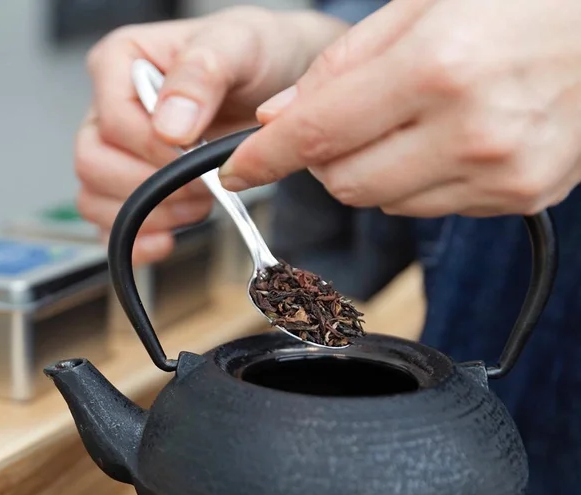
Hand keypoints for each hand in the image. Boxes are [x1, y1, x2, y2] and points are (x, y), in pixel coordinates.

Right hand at [75, 7, 349, 261]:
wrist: (280, 81)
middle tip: (201, 187)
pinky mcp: (128, 187)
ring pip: (94, 199)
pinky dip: (138, 241)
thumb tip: (169, 126)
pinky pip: (110, 227)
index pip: (112, 121)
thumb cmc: (254, 53)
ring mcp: (114, 152)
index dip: (153, 148)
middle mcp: (106, 108)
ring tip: (196, 204)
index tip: (197, 153)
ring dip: (148, 214)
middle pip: (92, 164)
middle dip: (150, 186)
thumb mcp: (238, 43)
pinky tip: (169, 238)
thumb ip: (201, 74)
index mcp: (119, 63)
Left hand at [218, 0, 580, 217]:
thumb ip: (343, 62)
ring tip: (413, 115)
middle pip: (345, 182)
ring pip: (386, 203)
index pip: (318, 134)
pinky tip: (452, 135)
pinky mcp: (524, 195)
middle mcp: (471, 131)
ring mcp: (502, 172)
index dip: (264, 158)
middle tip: (341, 119)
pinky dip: (422, 179)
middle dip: (324, 157)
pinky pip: (435, 207)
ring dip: (375, 169)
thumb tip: (278, 117)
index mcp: (437, 67)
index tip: (237, 171)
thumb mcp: (426, 0)